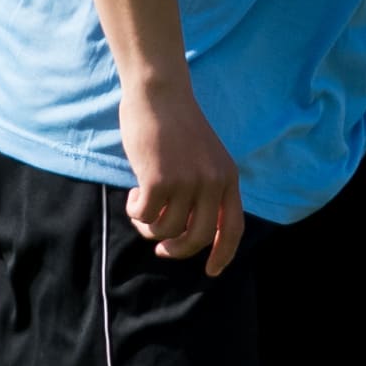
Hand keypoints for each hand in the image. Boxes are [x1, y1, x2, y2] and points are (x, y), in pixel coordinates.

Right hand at [119, 76, 244, 273]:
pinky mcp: (159, 179)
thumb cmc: (176, 124)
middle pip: (196, 237)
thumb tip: (189, 230)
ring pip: (166, 230)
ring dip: (148, 227)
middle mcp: (212, 182)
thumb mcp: (205, 157)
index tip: (210, 272)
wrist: (159, 93)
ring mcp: (187, 181)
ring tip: (141, 207)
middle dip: (175, 249)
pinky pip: (145, 215)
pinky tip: (133, 192)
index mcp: (227, 178)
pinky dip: (135, 211)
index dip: (222, 254)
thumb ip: (205, 188)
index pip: (232, 228)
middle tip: (160, 247)